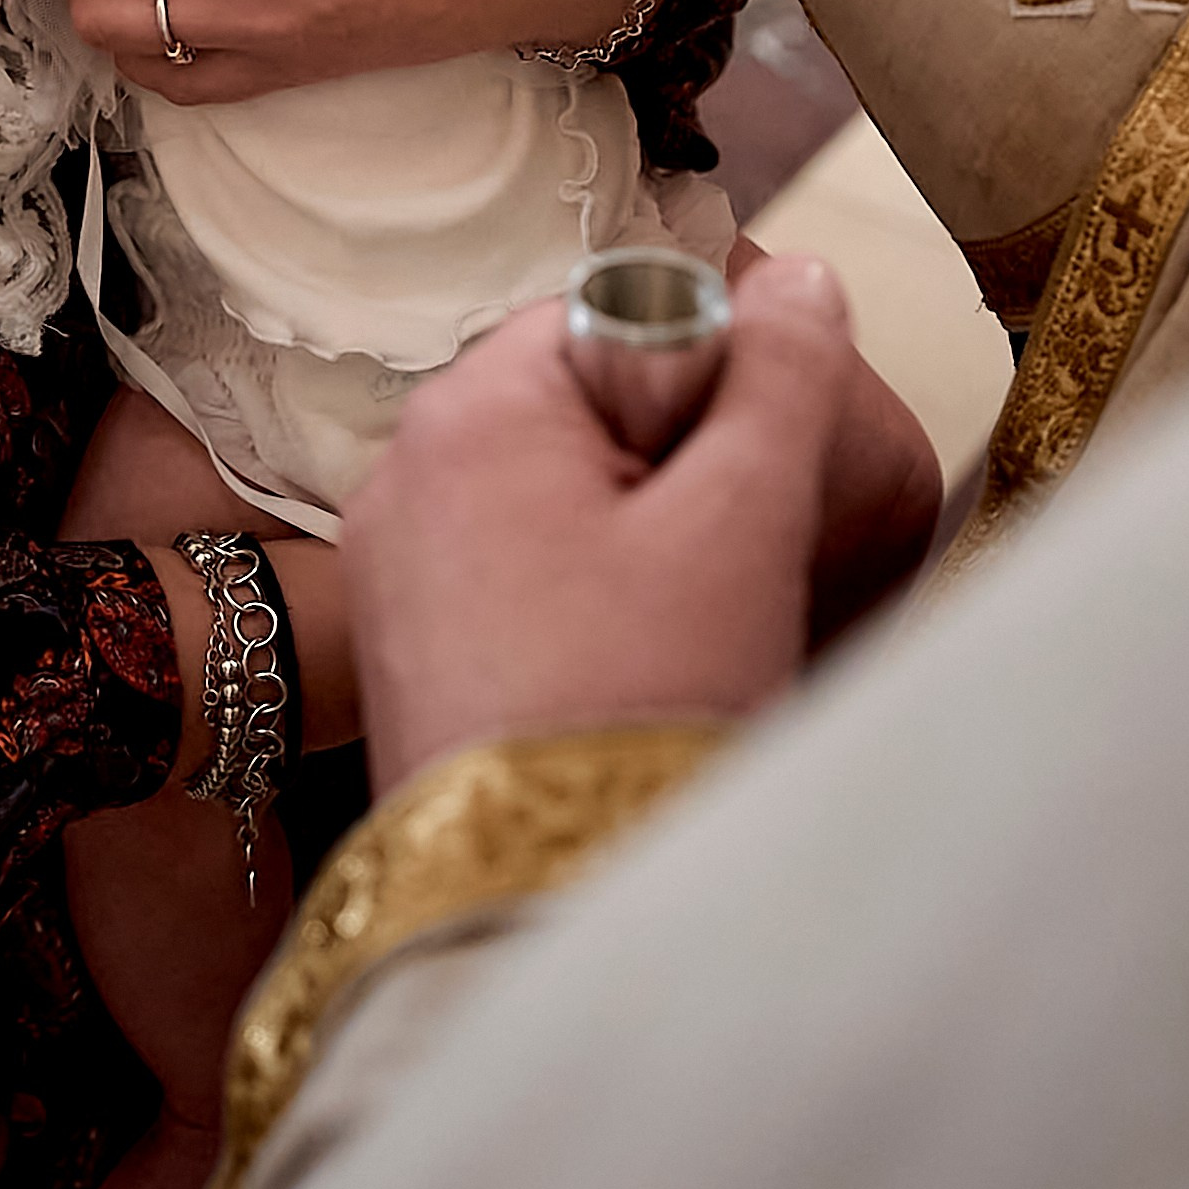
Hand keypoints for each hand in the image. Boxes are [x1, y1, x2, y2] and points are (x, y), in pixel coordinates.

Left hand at [346, 243, 939, 792]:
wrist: (532, 911)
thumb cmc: (638, 703)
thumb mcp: (741, 524)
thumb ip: (779, 379)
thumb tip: (797, 277)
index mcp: (474, 408)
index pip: (616, 314)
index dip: (707, 381)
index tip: (746, 477)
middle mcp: (404, 467)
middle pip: (578, 405)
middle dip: (669, 464)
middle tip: (721, 566)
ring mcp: (391, 563)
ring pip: (547, 493)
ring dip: (628, 536)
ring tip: (678, 629)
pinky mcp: (405, 647)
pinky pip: (508, 571)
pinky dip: (575, 599)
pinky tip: (623, 671)